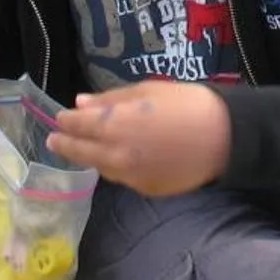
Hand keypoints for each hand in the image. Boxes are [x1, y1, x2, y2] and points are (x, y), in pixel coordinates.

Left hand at [45, 80, 230, 196]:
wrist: (225, 138)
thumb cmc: (188, 104)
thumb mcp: (148, 90)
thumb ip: (111, 99)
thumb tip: (81, 103)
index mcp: (114, 124)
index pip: (77, 124)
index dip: (66, 120)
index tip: (60, 117)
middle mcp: (115, 154)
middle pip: (80, 151)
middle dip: (65, 143)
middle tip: (54, 139)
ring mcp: (129, 176)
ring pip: (100, 167)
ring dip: (90, 156)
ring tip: (87, 148)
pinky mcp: (145, 189)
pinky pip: (122, 177)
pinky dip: (115, 167)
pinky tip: (120, 158)